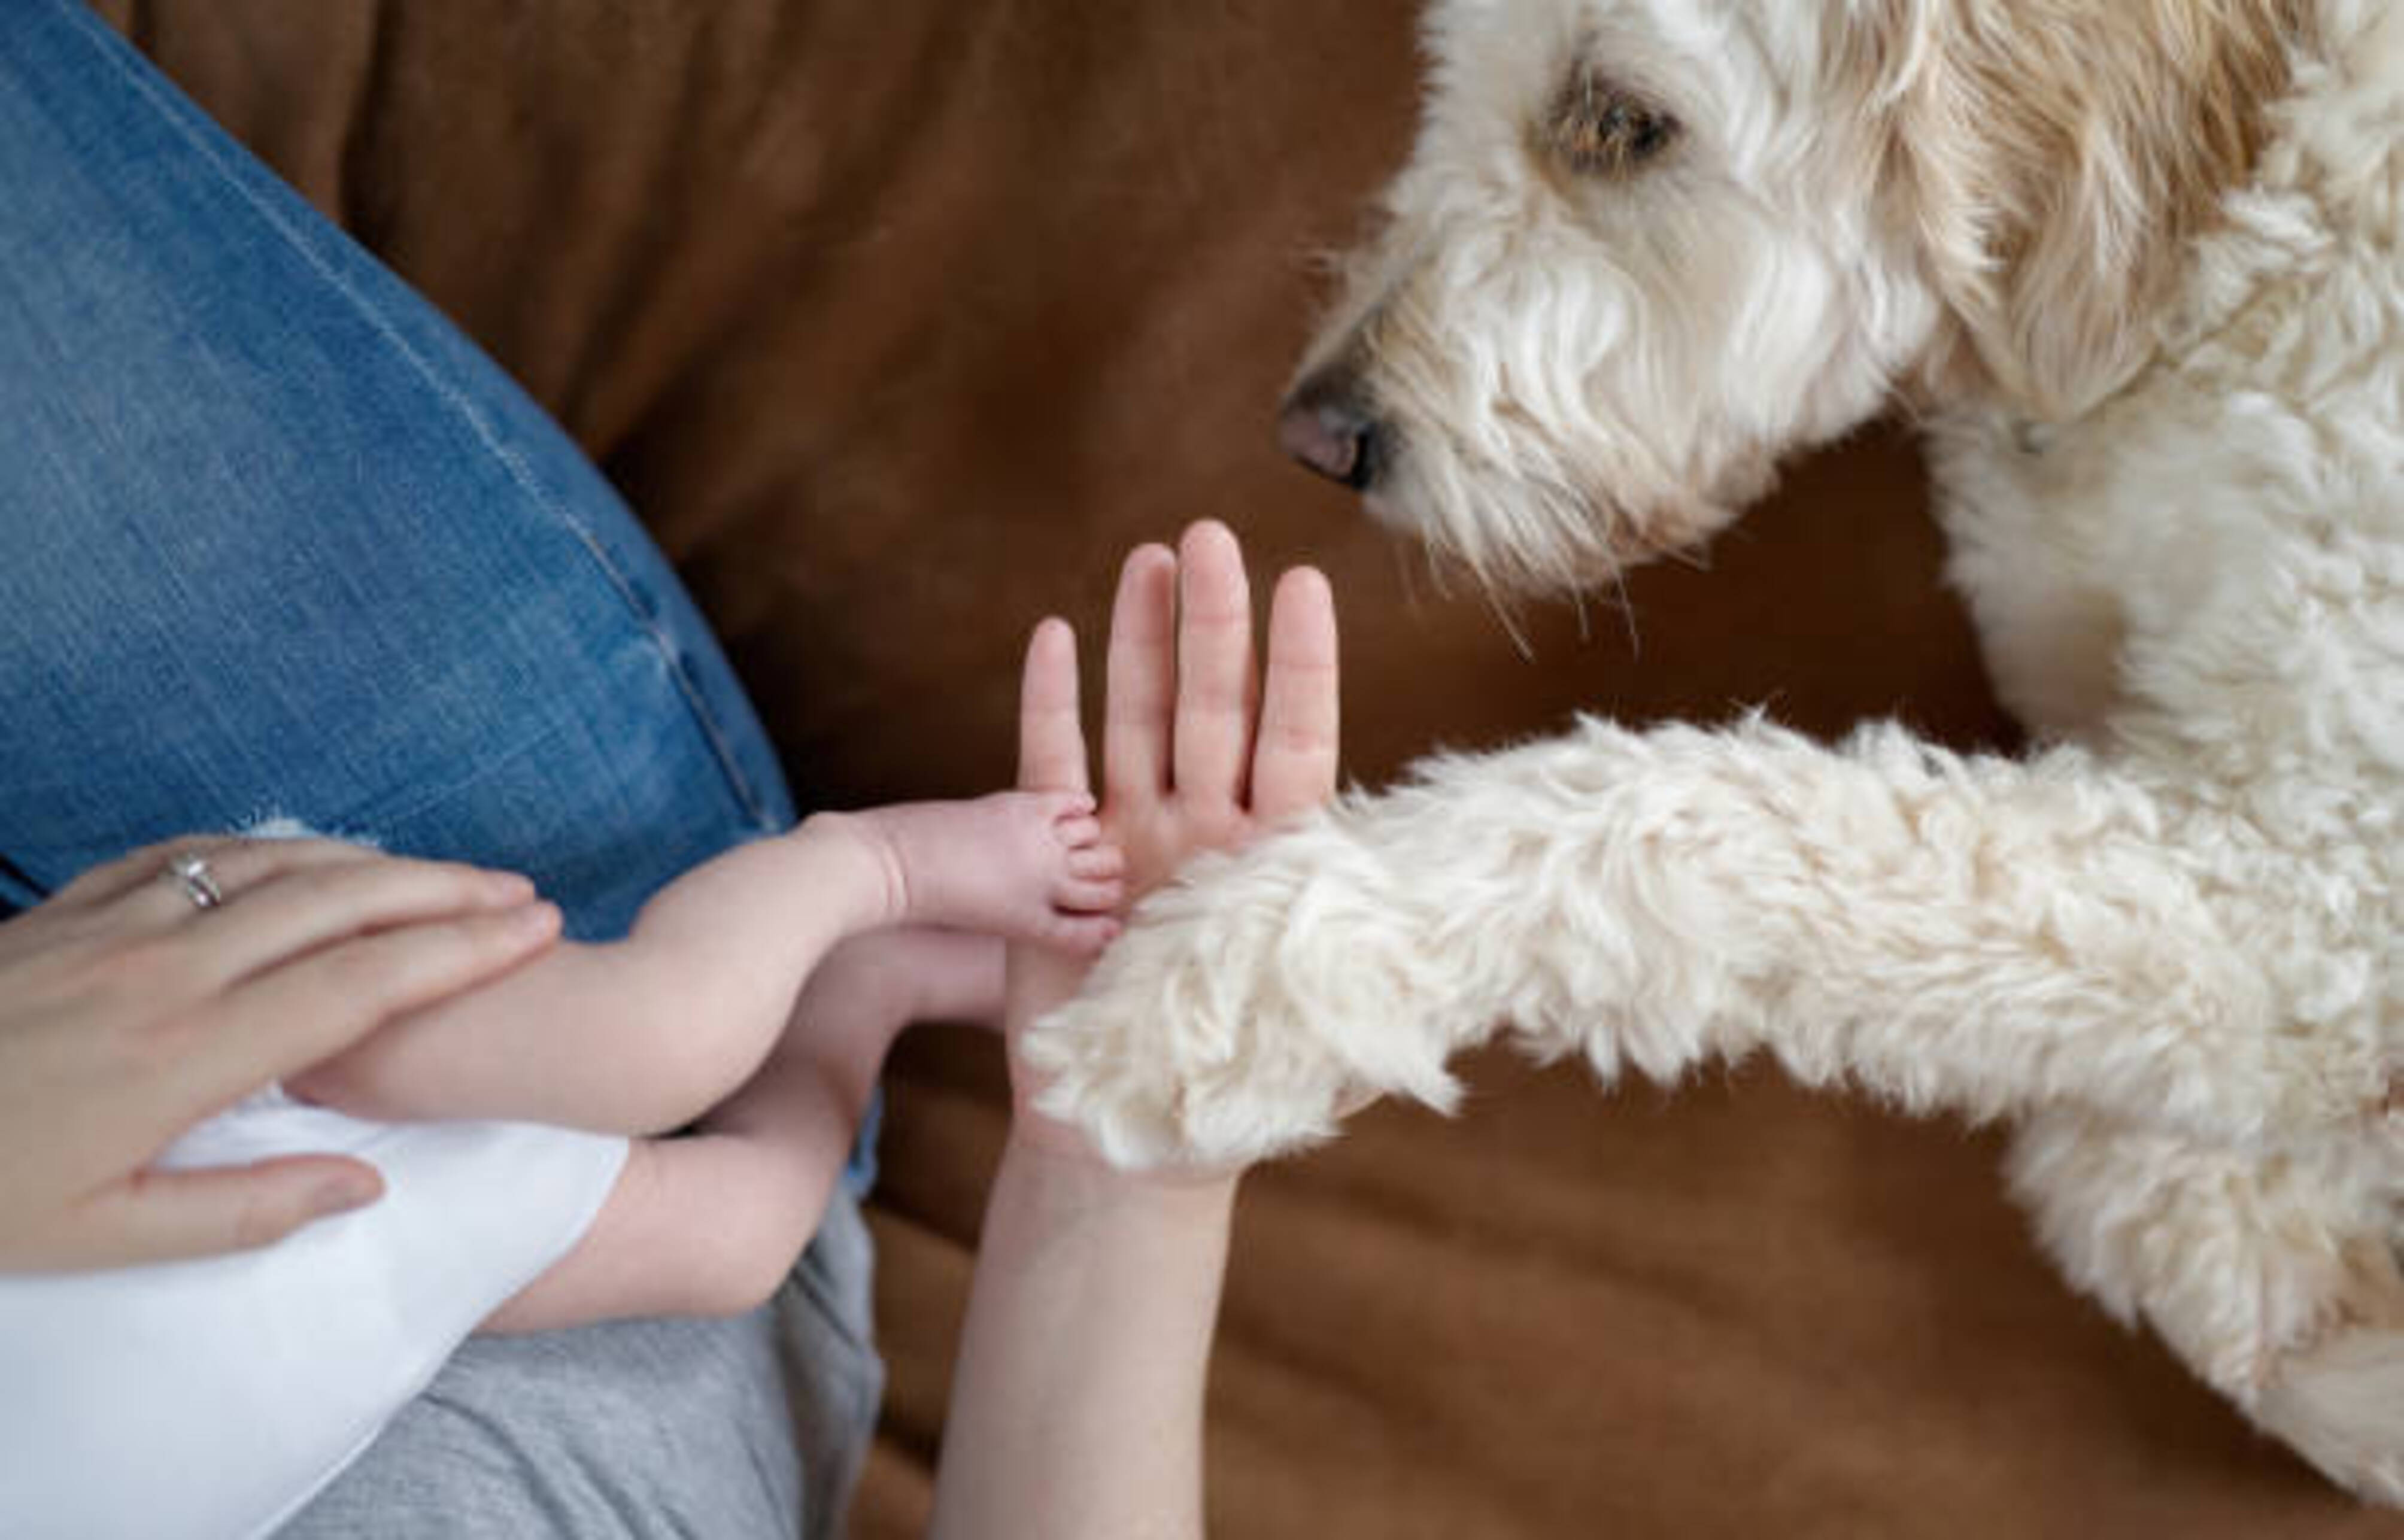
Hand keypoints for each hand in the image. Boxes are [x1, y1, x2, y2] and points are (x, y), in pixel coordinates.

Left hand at [0, 836, 558, 1270]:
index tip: (536, 933)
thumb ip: (243, 1212)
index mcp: (188, 1055)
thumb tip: (363, 1185)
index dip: (463, 953)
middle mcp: (165, 970)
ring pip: (276, 864)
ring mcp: (114, 924)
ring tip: (447, 871)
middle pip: (341, 903)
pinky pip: (195, 852)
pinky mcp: (67, 907)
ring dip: (376, 860)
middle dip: (448, 891)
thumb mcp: (102, 1238)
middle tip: (526, 893)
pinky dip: (274, 846)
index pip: (363, 985)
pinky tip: (309, 855)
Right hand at [1004, 520, 1338, 1163]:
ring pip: (1138, 719)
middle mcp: (1204, 836)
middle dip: (1214, 621)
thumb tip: (1483, 953)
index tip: (1304, 585)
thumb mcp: (1326, 1035)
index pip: (1296, 742)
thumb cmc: (1239, 1093)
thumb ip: (1384, 979)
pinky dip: (1049, 704)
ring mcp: (1130, 844)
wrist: (1129, 1143)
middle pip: (1213, 709)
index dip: (1300, 666)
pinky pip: (1049, 769)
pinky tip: (1056, 633)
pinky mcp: (1056, 866)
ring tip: (1152, 556)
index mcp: (1274, 863)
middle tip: (1212, 535)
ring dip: (1142, 640)